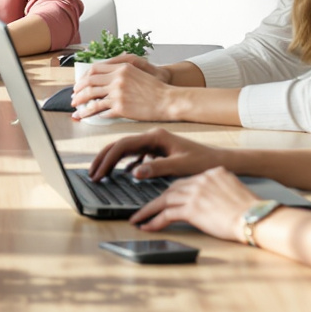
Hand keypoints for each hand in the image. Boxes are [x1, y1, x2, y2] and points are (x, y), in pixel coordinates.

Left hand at [69, 53, 177, 120]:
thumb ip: (120, 72)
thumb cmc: (154, 88)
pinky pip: (101, 111)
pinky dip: (92, 115)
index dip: (83, 78)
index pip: (94, 70)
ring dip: (81, 105)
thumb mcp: (137, 72)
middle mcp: (117, 79)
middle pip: (89, 83)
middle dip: (78, 92)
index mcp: (121, 68)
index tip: (79, 84)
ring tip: (76, 110)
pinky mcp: (121, 108)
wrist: (167, 100)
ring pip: (92, 99)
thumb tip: (103, 78)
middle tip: (73, 98)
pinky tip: (88, 117)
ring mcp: (118, 94)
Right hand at [87, 128, 221, 181]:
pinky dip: (125, 163)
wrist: (218, 160)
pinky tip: (122, 172)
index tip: (98, 174)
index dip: (108, 160)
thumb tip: (134, 172)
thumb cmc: (203, 161)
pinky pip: (135, 155)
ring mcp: (154, 143)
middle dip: (103, 159)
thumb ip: (157, 168)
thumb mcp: (180, 166)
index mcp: (155, 136)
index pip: (123, 145)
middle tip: (91, 174)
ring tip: (100, 173)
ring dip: (111, 160)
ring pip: (125, 150)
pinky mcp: (157, 150)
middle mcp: (152, 137)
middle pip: (119, 145)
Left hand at [128, 166, 260, 239]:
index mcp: (213, 172)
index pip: (186, 181)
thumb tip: (210, 202)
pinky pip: (166, 214)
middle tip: (145, 209)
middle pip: (172, 189)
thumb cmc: (251, 211)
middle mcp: (202, 179)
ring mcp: (195, 193)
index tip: (165, 199)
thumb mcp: (234, 191)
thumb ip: (219, 191)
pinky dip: (154, 221)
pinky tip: (146, 226)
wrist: (256, 218)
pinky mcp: (192, 208)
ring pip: (164, 200)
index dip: (174, 192)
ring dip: (149, 210)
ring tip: (138, 219)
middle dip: (157, 200)